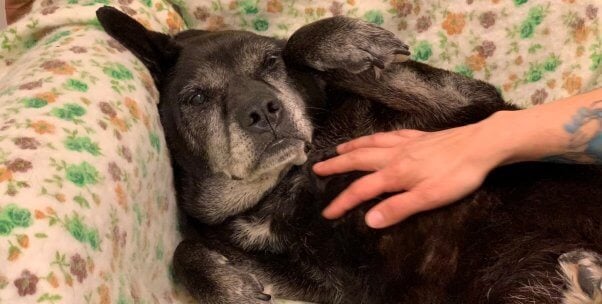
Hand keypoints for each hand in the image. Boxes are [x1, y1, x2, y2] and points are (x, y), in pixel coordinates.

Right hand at [313, 121, 507, 228]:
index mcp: (395, 174)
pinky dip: (375, 137)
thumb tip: (368, 219)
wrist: (481, 144)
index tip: (326, 213)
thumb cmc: (457, 175)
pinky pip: (389, 135)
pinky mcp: (419, 136)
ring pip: (371, 144)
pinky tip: (375, 138)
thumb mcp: (429, 198)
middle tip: (317, 168)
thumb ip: (398, 208)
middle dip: (336, 166)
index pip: (361, 190)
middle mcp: (395, 155)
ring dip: (351, 148)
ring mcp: (406, 143)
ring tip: (338, 150)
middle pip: (358, 161)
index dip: (342, 202)